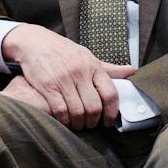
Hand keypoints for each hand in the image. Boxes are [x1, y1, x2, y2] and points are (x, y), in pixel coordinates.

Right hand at [1, 24, 134, 128]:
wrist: (35, 41)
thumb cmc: (63, 51)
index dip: (112, 112)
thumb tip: (133, 71)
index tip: (108, 121)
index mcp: (93, 66)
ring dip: (79, 124)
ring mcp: (64, 79)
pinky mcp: (48, 85)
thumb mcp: (87, 56)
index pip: (110, 94)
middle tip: (89, 125)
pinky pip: (60, 110)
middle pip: (94, 107)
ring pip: (78, 111)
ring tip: (77, 125)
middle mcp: (80, 72)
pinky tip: (64, 120)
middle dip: (93, 121)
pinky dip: (64, 120)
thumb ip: (109, 68)